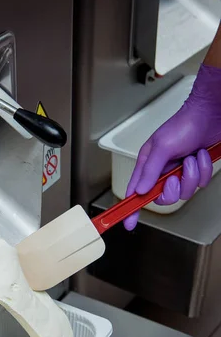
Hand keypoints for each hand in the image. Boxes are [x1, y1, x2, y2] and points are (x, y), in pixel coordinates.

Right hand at [124, 64, 220, 229]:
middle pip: (163, 197)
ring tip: (193, 157)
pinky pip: (200, 183)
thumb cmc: (184, 124)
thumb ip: (150, 171)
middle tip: (177, 175)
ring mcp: (179, 171)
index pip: (134, 191)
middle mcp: (162, 170)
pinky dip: (204, 170)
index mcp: (147, 164)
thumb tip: (139, 190)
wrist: (210, 114)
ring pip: (185, 191)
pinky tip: (202, 155)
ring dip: (192, 174)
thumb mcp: (162, 147)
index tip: (128, 222)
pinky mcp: (195, 171)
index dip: (130, 208)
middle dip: (174, 188)